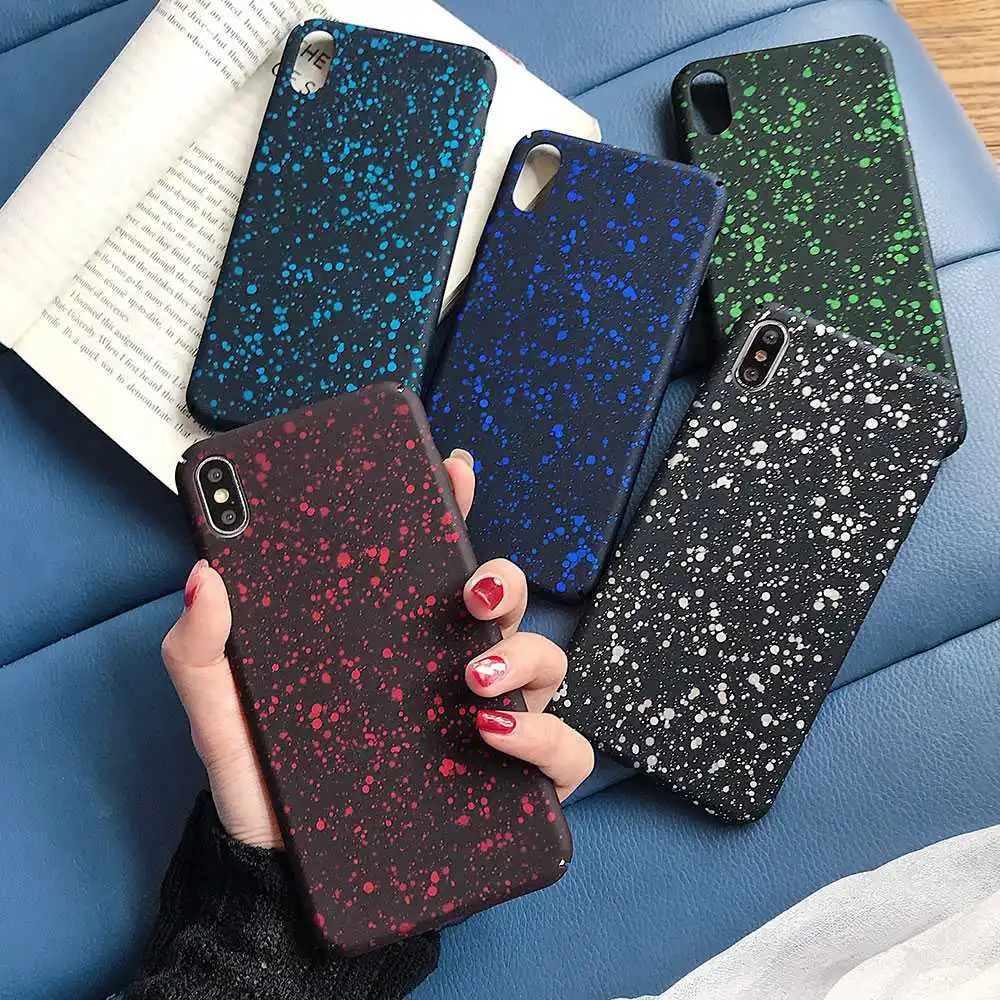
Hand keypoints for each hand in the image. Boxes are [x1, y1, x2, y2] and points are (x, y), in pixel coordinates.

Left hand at [161, 449, 594, 847]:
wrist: (288, 887)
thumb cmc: (269, 790)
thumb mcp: (225, 716)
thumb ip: (204, 650)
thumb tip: (206, 574)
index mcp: (395, 640)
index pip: (436, 561)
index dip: (454, 507)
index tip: (455, 469)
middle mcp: (450, 673)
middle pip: (504, 603)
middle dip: (501, 579)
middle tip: (466, 594)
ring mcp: (490, 724)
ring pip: (548, 663)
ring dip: (525, 655)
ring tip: (472, 680)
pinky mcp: (513, 786)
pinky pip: (565, 750)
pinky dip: (547, 737)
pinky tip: (498, 736)